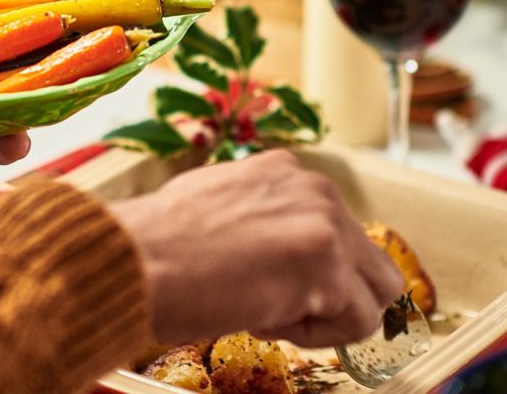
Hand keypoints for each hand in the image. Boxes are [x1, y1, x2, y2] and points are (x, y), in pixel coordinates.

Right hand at [110, 150, 403, 347]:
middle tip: (278, 305)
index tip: (268, 282)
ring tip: (268, 311)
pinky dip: (316, 336)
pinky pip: (357, 323)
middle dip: (334, 293)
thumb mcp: (215, 205)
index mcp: (283, 170)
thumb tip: (278, 250)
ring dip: (329, 315)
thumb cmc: (153, 245)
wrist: (132, 260)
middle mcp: (311, 187)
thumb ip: (261, 217)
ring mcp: (324, 225)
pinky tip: (263, 317)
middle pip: (370, 260)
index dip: (307, 269)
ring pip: (374, 293)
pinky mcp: (326, 267)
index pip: (334, 227)